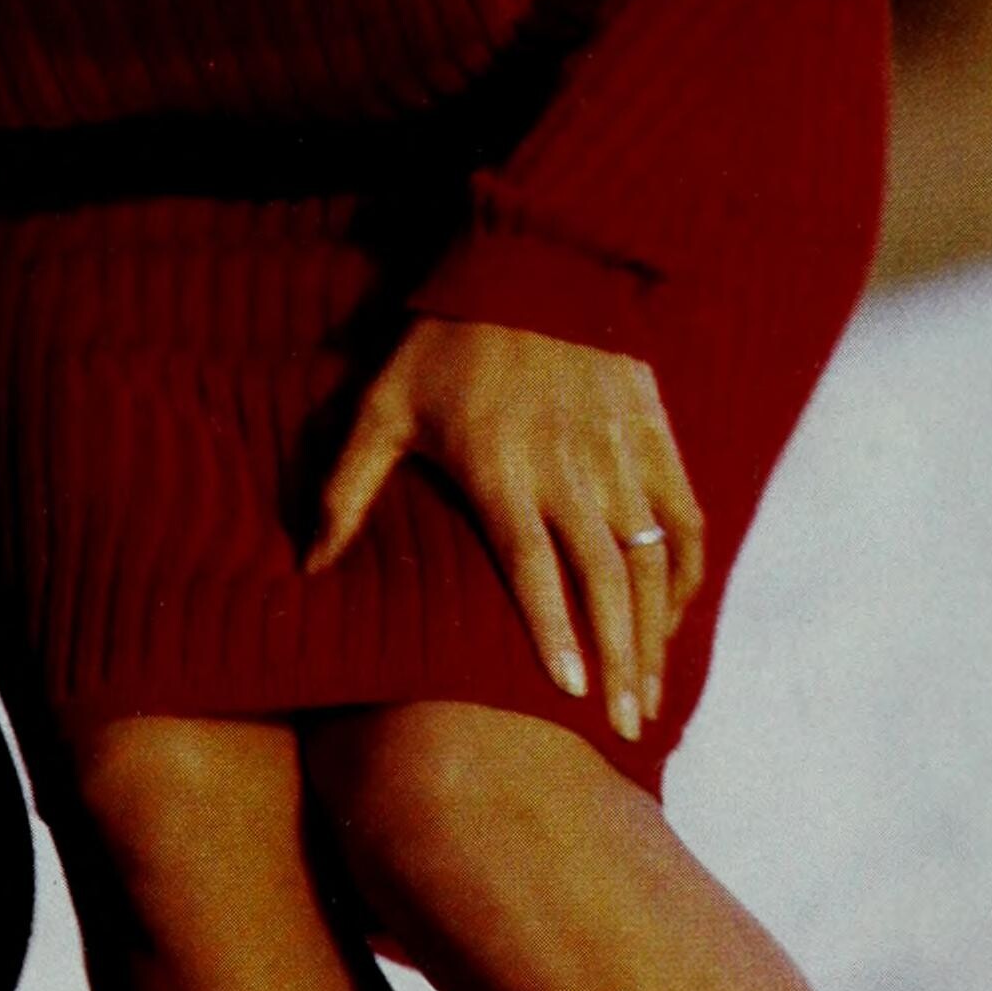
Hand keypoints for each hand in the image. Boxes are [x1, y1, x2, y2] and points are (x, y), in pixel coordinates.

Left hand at [306, 317, 706, 741]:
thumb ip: (346, 489)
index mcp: (504, 472)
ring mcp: (620, 458)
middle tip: (623, 727)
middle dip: (618, 660)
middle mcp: (571, 474)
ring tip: (647, 696)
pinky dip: (684, 575)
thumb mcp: (381, 408)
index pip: (535, 569)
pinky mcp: (654, 439)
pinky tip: (672, 621)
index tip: (568, 693)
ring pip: (650, 563)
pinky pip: (684, 519)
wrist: (533, 263)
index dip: (554, 632)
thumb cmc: (443, 343)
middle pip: (605, 582)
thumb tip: (308, 565)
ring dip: (653, 634)